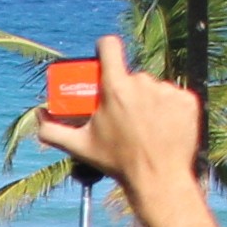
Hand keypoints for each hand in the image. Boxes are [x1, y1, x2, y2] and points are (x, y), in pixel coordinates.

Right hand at [40, 36, 201, 198]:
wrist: (158, 179)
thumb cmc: (118, 163)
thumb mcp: (80, 147)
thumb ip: (52, 131)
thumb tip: (38, 115)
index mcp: (115, 87)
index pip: (109, 46)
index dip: (104, 48)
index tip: (104, 59)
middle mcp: (143, 83)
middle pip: (131, 75)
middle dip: (126, 91)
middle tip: (124, 114)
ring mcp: (168, 91)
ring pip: (154, 87)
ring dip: (149, 100)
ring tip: (146, 126)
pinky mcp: (188, 101)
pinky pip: (175, 96)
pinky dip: (170, 108)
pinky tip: (164, 126)